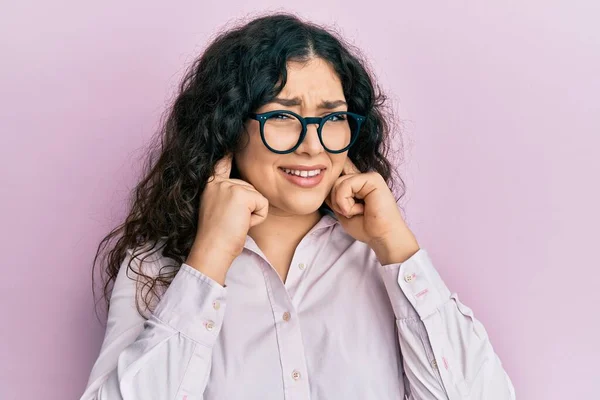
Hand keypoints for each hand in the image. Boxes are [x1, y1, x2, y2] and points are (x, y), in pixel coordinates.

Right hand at [188, 154, 268, 283]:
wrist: (212, 249)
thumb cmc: (216, 237)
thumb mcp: (217, 210)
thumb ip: (227, 196)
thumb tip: (245, 194)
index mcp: (210, 185)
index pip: (221, 163)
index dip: (228, 155)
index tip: (230, 145)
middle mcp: (218, 182)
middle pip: (250, 187)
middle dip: (247, 207)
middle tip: (231, 222)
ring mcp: (230, 186)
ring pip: (258, 196)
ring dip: (252, 214)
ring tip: (235, 223)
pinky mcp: (242, 194)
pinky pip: (263, 204)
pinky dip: (257, 218)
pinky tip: (242, 224)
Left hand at [325, 158, 419, 264]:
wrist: (382, 237)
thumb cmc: (366, 228)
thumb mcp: (341, 210)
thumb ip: (334, 196)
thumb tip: (323, 183)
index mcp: (357, 184)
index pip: (336, 176)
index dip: (332, 190)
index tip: (341, 208)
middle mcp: (363, 178)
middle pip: (333, 181)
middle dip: (336, 201)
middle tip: (350, 213)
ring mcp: (369, 176)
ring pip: (338, 182)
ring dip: (341, 203)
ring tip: (356, 212)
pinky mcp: (373, 179)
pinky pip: (346, 185)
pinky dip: (346, 203)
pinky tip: (359, 210)